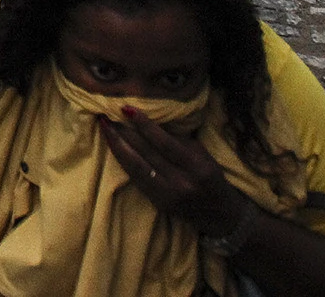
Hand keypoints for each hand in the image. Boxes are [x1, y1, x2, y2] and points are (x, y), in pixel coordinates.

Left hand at [100, 106, 253, 236]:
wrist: (219, 215)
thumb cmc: (212, 178)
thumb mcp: (203, 156)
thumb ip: (180, 141)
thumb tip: (151, 122)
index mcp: (196, 167)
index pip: (165, 143)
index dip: (144, 125)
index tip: (127, 108)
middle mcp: (180, 182)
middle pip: (146, 153)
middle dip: (124, 132)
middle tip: (107, 113)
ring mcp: (166, 195)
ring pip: (135, 166)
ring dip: (117, 145)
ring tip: (104, 127)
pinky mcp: (157, 203)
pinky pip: (135, 178)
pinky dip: (123, 160)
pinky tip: (114, 146)